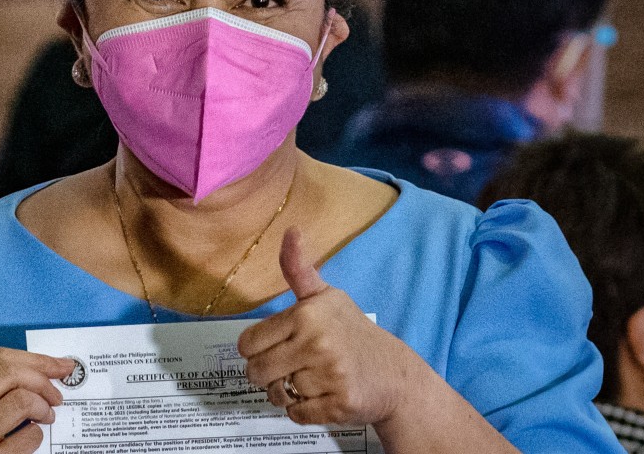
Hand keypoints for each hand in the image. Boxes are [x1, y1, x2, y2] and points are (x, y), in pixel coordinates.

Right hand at [0, 348, 75, 452]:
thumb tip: (38, 371)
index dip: (35, 358)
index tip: (59, 364)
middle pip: (10, 373)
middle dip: (43, 378)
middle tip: (57, 394)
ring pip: (22, 401)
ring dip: (44, 407)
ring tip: (46, 416)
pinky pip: (26, 438)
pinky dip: (37, 435)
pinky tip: (31, 438)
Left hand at [238, 228, 419, 426]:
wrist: (395, 373)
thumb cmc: (351, 331)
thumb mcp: (325, 296)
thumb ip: (298, 269)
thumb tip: (290, 230)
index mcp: (306, 315)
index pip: (248, 343)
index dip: (255, 348)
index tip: (274, 346)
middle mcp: (317, 343)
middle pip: (256, 371)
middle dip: (265, 373)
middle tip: (287, 367)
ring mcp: (329, 376)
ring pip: (276, 394)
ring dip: (285, 392)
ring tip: (307, 380)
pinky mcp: (338, 405)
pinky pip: (296, 414)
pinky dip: (302, 410)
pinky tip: (320, 395)